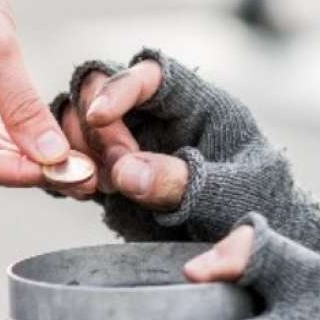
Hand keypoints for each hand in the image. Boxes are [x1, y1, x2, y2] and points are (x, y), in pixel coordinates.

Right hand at [50, 50, 319, 289]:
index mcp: (197, 103)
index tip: (100, 117)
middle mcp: (157, 115)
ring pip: (79, 122)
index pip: (153, 74)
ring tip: (90, 186)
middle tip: (109, 174)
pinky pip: (74, 159)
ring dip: (73, 148)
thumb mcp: (231, 195)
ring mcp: (131, 143)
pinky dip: (63, 171)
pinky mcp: (113, 175)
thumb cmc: (256, 208)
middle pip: (101, 89)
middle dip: (95, 126)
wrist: (252, 245)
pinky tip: (74, 191)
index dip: (120, 87)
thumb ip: (184, 182)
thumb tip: (124, 171)